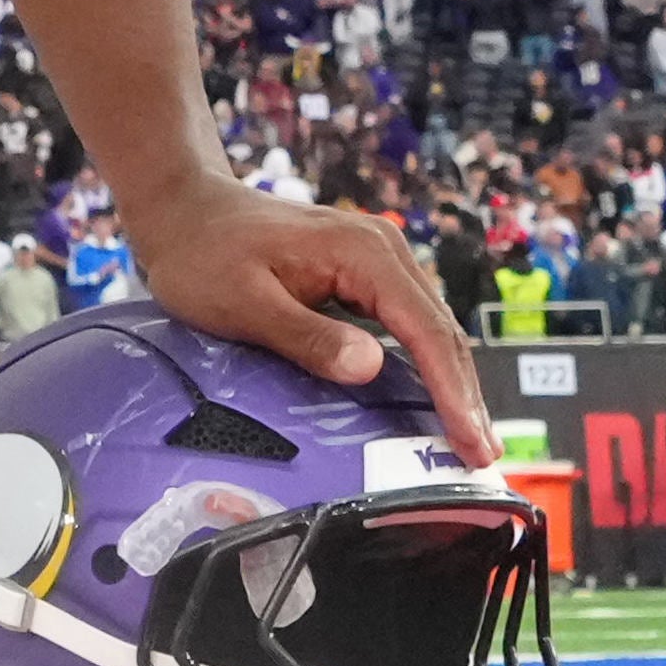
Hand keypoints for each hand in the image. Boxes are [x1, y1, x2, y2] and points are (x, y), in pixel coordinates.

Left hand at [125, 172, 496, 465]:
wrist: (183, 207)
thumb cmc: (204, 252)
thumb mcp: (245, 302)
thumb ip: (306, 336)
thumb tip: (370, 368)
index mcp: (364, 253)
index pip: (426, 332)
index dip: (453, 392)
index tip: (470, 444)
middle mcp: (382, 250)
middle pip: (441, 331)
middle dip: (465, 395)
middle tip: (482, 458)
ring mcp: (376, 260)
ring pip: (431, 329)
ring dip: (452, 383)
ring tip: (469, 441)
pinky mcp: (363, 274)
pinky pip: (408, 324)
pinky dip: (427, 365)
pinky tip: (433, 400)